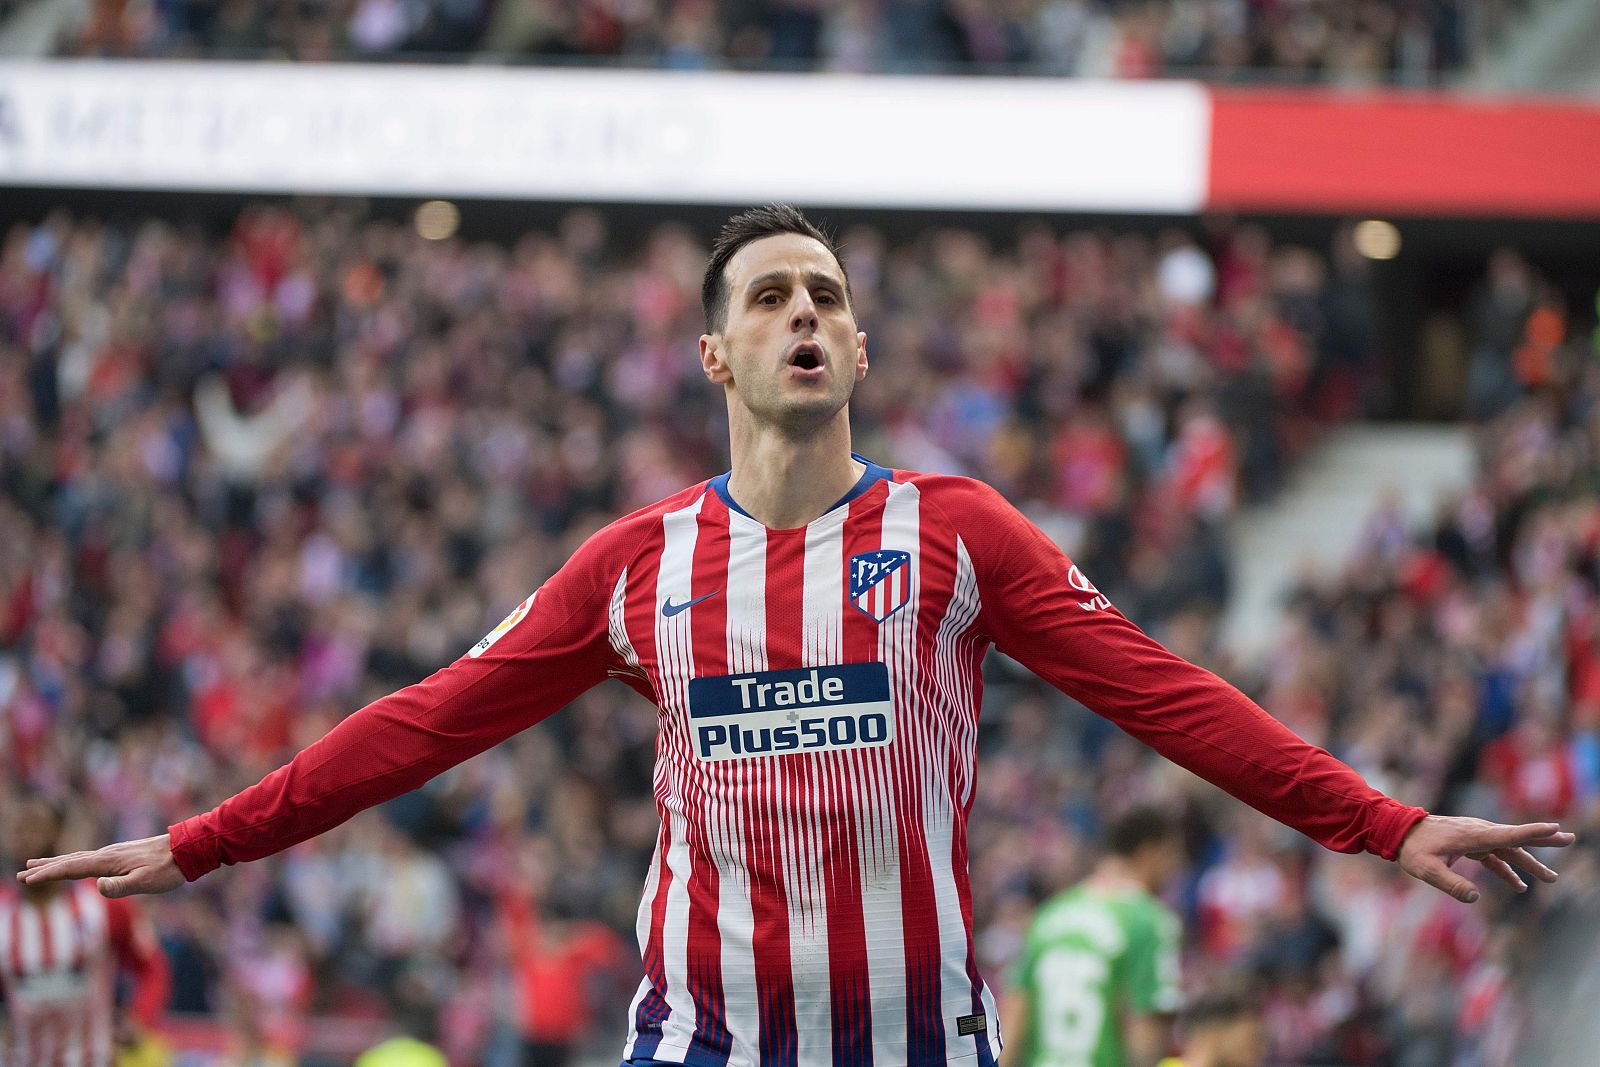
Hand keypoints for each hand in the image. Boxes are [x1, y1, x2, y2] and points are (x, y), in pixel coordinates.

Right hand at [16, 834, 184, 897]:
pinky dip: (74, 860)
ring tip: (38, 865)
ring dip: (56, 862)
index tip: (27, 880)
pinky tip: (75, 863)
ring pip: (78, 857)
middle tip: (20, 874)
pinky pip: (89, 857)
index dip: (48, 875)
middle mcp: (107, 854)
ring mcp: (114, 852)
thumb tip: (96, 887)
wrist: (187, 848)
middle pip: (69, 861)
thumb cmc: (167, 869)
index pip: (71, 868)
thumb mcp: (145, 882)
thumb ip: (120, 887)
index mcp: (108, 862)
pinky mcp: (122, 854)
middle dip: (45, 869)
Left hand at [1397, 815, 1574, 902]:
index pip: (1508, 834)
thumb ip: (1450, 884)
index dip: (1532, 832)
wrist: (1397, 832)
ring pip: (1508, 849)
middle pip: (1516, 838)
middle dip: (1543, 839)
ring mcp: (1475, 837)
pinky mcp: (1470, 844)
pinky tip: (1518, 885)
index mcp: (1472, 836)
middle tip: (1569, 839)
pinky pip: (1494, 856)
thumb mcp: (1426, 869)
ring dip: (1529, 862)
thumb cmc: (1411, 849)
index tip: (1555, 828)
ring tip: (1552, 878)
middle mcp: (1478, 833)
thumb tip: (1475, 897)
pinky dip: (1507, 869)